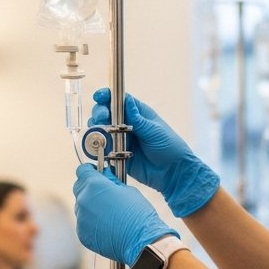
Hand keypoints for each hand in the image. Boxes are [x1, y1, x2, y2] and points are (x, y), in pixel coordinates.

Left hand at [73, 164, 177, 264]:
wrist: (140, 242)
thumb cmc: (138, 214)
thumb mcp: (127, 189)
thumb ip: (111, 181)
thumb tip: (105, 176)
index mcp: (94, 185)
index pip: (82, 170)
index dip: (91, 171)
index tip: (97, 174)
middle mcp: (83, 200)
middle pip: (79, 187)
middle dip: (89, 187)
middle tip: (104, 193)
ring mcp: (81, 219)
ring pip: (81, 206)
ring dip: (91, 205)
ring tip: (109, 212)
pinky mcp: (82, 234)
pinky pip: (84, 222)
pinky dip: (92, 221)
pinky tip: (107, 225)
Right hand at [90, 89, 218, 216]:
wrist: (172, 172)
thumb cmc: (170, 146)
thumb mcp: (154, 130)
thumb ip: (138, 119)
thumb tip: (127, 100)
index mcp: (138, 113)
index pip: (119, 100)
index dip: (107, 96)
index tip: (99, 97)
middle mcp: (126, 124)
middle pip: (106, 113)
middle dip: (99, 113)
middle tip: (101, 118)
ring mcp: (121, 139)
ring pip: (101, 130)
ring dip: (96, 129)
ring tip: (99, 132)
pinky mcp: (117, 154)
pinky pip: (102, 148)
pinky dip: (97, 146)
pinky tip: (97, 146)